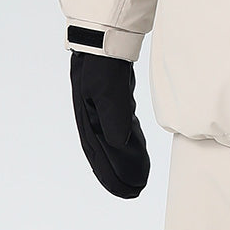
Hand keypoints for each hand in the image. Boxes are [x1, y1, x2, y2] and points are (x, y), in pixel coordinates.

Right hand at [69, 50, 149, 198]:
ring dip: (126, 160)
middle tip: (137, 190)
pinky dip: (129, 142)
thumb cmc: (102, 64)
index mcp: (89, 120)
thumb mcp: (107, 89)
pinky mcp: (114, 99)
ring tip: (140, 176)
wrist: (103, 39)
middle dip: (119, 173)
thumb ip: (114, 116)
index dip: (113, 175)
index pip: (101, 155)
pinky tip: (137, 149)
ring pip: (115, 142)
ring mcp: (102, 109)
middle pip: (107, 152)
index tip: (130, 190)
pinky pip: (122, 127)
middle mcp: (93, 119)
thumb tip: (118, 142)